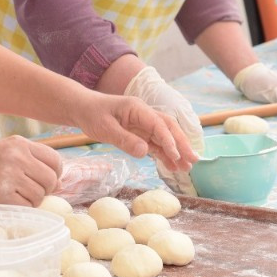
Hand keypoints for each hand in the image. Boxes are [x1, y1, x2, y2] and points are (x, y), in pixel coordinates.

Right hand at [0, 135, 62, 205]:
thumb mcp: (8, 150)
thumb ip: (32, 160)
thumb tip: (59, 182)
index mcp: (22, 144)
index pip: (55, 161)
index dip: (56, 174)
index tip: (46, 180)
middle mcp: (18, 157)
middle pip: (51, 180)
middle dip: (45, 190)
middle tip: (31, 191)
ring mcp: (10, 175)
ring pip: (39, 195)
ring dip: (32, 200)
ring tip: (16, 196)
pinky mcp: (2, 194)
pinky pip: (26, 206)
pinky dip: (22, 208)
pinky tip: (10, 202)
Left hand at [69, 89, 197, 174]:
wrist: (83, 109)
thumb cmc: (92, 114)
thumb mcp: (105, 128)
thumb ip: (124, 139)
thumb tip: (144, 152)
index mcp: (137, 109)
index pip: (159, 124)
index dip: (169, 140)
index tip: (176, 155)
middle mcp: (144, 115)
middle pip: (169, 128)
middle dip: (182, 144)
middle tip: (194, 160)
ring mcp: (144, 124)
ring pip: (165, 138)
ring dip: (176, 152)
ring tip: (187, 168)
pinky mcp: (140, 133)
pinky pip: (155, 144)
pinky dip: (164, 155)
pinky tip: (172, 166)